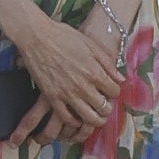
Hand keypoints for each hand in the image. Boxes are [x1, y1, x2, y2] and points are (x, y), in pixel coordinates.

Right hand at [6, 10, 126, 140]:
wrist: (37, 37)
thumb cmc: (64, 36)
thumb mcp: (90, 45)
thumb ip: (107, 63)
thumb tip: (121, 79)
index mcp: (95, 72)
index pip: (114, 92)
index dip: (114, 92)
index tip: (110, 90)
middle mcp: (83, 86)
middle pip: (104, 108)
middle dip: (108, 108)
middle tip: (104, 105)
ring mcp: (67, 94)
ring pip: (88, 118)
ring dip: (95, 120)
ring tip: (95, 116)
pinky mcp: (52, 97)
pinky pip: (67, 118)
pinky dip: (74, 121)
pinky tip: (76, 116)